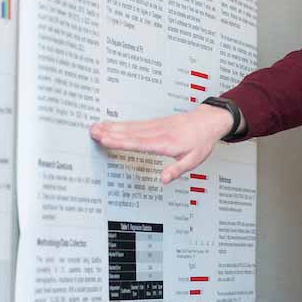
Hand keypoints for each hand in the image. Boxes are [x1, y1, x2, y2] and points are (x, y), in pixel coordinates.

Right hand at [89, 105, 234, 183]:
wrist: (208, 121)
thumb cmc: (201, 142)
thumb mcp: (194, 160)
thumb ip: (177, 169)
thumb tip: (163, 180)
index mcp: (166, 143)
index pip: (140, 143)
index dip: (122, 142)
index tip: (106, 140)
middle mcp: (158, 132)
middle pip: (131, 133)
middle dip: (111, 133)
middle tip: (92, 132)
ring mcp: (155, 126)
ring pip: (131, 127)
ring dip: (112, 127)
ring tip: (95, 127)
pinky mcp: (155, 122)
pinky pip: (135, 124)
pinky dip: (121, 124)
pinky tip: (111, 125)